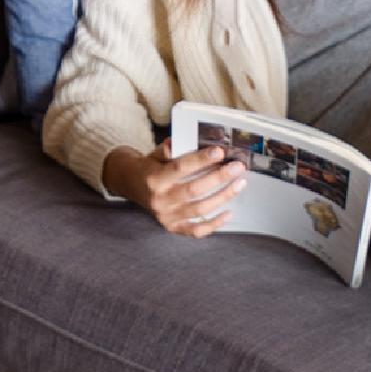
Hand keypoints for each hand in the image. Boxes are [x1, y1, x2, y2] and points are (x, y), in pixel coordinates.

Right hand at [105, 142, 246, 236]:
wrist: (130, 184)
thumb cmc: (149, 167)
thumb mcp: (154, 154)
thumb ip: (169, 149)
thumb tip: (187, 141)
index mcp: (154, 179)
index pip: (180, 168)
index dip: (201, 160)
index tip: (220, 152)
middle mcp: (159, 200)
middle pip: (194, 190)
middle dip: (219, 178)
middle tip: (238, 167)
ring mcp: (166, 216)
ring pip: (200, 209)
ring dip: (223, 196)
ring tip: (240, 183)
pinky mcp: (172, 226)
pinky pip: (196, 230)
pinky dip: (214, 224)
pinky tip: (229, 213)